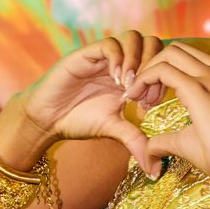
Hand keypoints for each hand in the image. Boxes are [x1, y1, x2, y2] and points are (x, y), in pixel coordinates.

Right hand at [12, 33, 166, 177]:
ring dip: (138, 61)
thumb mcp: (114, 130)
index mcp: (131, 76)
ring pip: (134, 38)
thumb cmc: (79, 121)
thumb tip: (155, 170)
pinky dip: (119, 59)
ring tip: (130, 86)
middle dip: (154, 67)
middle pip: (152, 43)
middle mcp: (121, 62)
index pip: (159, 61)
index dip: (162, 80)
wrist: (47, 118)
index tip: (151, 104)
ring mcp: (105, 56)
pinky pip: (110, 45)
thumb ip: (136, 142)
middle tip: (144, 92)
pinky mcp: (88, 53)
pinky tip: (116, 80)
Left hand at [125, 41, 209, 195]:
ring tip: (138, 97)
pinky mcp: (199, 89)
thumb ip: (166, 140)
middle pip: (176, 50)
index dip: (161, 71)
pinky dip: (144, 79)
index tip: (149, 95)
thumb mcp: (191, 139)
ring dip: (147, 71)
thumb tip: (147, 151)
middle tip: (141, 94)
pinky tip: (134, 97)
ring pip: (168, 54)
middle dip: (152, 66)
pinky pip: (163, 70)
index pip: (186, 57)